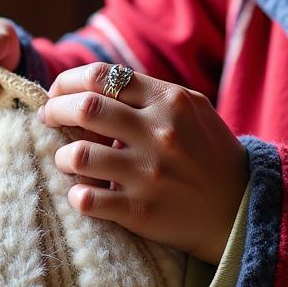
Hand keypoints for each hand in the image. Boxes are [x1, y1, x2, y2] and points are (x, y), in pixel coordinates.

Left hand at [38, 63, 248, 264]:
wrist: (239, 208)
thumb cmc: (209, 153)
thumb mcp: (192, 109)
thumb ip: (149, 93)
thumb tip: (95, 86)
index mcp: (169, 101)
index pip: (103, 76)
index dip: (69, 81)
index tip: (59, 92)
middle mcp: (158, 133)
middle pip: (84, 108)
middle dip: (55, 110)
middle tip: (48, 118)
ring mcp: (149, 173)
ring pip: (78, 154)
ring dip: (63, 155)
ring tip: (67, 158)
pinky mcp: (141, 210)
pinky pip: (88, 199)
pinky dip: (77, 194)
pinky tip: (82, 192)